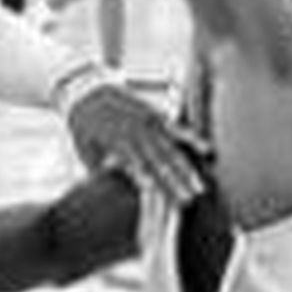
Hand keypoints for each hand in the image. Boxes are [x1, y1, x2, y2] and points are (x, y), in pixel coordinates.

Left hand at [67, 82, 207, 206]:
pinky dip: (192, 139)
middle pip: (158, 160)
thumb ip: (99, 167)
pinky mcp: (156, 116)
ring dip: (187, 169)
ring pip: (172, 149)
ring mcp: (148, 123)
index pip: (133, 163)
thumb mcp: (86, 149)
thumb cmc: (84, 125)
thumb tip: (109, 183)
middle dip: (174, 182)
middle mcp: (136, 130)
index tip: (155, 193)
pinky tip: (206, 150)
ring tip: (199, 187)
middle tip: (187, 201)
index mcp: (116, 139)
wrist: (88, 91)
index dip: (144, 177)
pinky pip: (177, 129)